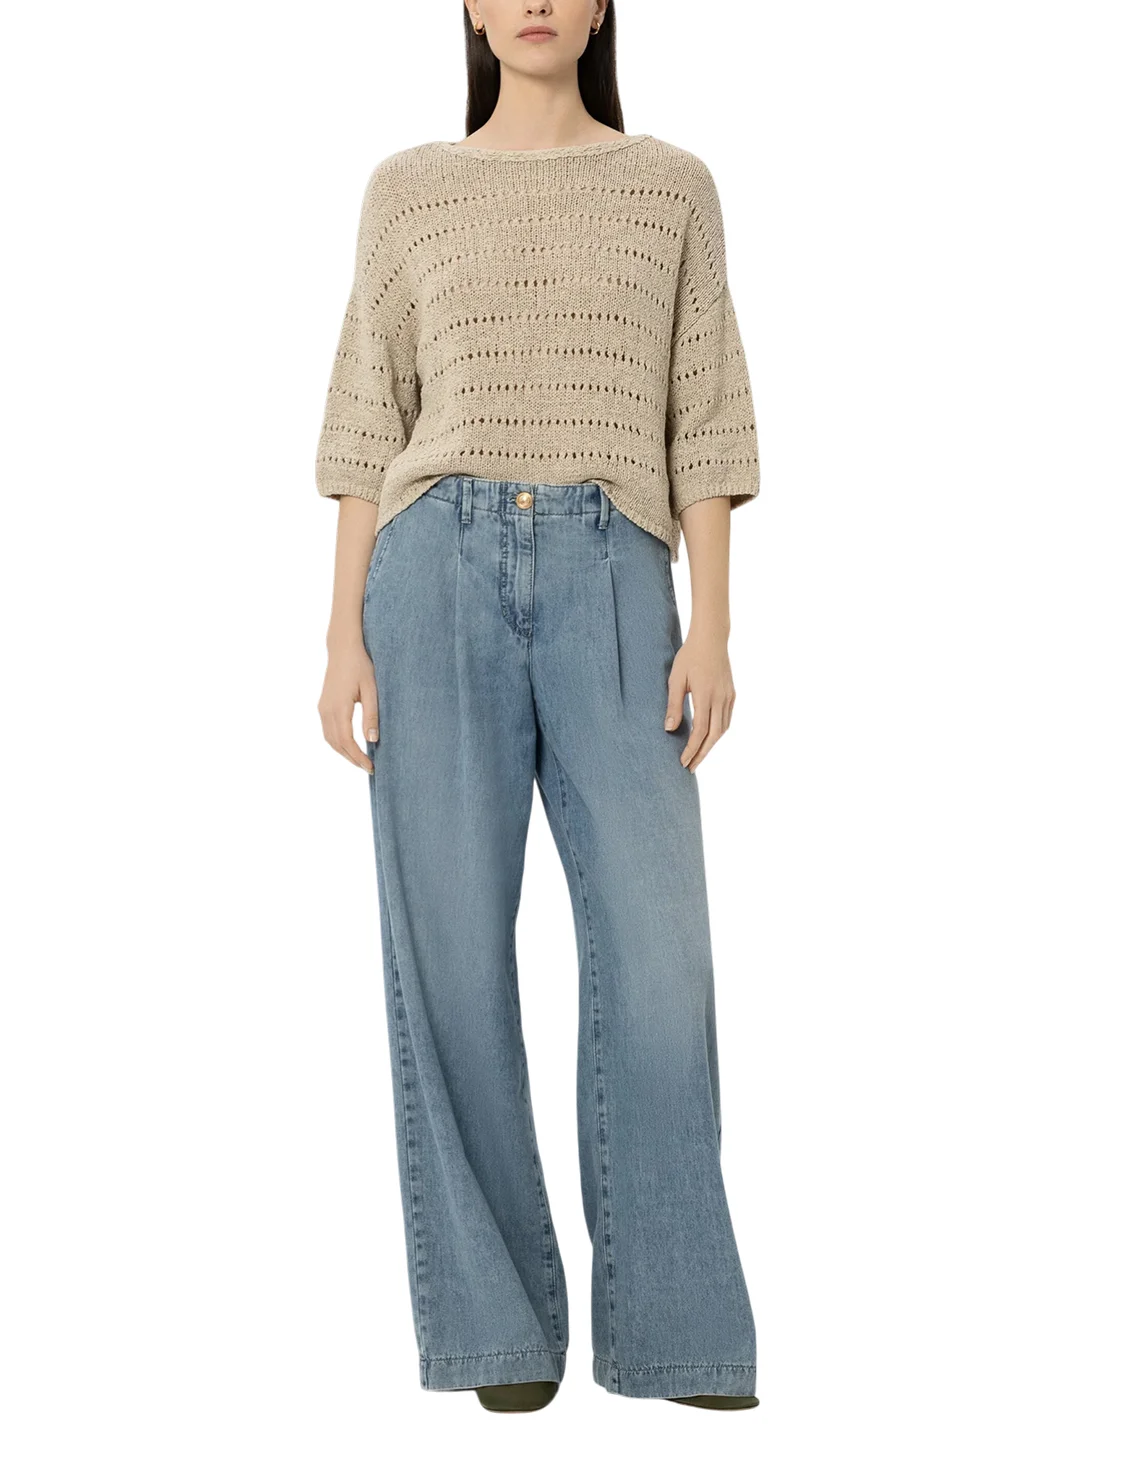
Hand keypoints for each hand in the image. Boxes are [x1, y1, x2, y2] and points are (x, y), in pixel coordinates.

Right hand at [318, 637, 377, 772]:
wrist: (342, 648)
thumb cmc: (360, 665)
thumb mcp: (371, 689)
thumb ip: (371, 715)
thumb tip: (372, 740)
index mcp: (338, 707)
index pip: (347, 741)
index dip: (358, 757)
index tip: (371, 767)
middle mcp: (326, 710)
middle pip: (336, 744)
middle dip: (352, 759)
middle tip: (369, 768)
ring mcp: (322, 708)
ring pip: (330, 739)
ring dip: (344, 752)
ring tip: (360, 760)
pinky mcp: (323, 705)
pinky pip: (327, 730)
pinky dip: (338, 742)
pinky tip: (350, 746)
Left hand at [665, 626, 735, 770]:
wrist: (711, 638)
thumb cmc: (689, 657)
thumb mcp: (676, 680)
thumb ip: (673, 705)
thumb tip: (670, 730)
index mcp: (706, 696)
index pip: (700, 731)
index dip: (692, 749)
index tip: (683, 761)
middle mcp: (721, 699)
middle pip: (714, 736)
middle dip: (702, 754)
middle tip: (690, 767)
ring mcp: (729, 696)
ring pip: (723, 729)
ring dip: (711, 745)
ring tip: (698, 755)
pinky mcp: (732, 694)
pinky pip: (727, 719)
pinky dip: (718, 732)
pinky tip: (709, 738)